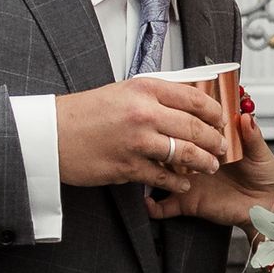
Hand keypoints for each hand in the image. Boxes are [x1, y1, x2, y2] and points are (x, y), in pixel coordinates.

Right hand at [54, 79, 228, 188]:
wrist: (52, 134)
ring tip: (210, 165)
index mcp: (144, 90)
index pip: (193, 97)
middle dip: (215, 140)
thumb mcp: (122, 91)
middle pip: (195, 127)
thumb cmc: (83, 113)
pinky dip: (178, 182)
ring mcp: (137, 141)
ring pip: (185, 153)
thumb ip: (152, 96)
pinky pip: (163, 176)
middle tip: (221, 146)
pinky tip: (184, 183)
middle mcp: (144, 113)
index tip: (221, 118)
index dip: (213, 110)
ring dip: (203, 162)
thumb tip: (182, 103)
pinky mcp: (128, 166)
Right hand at [146, 113, 273, 226]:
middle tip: (162, 139)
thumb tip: (245, 116)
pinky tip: (148, 202)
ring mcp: (189, 180)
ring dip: (154, 169)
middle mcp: (196, 160)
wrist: (265, 208)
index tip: (176, 113)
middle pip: (171, 148)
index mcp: (212, 144)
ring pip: (161, 173)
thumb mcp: (260, 152)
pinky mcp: (187, 201)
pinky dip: (153, 206)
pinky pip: (164, 206)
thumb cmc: (264, 177)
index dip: (184, 120)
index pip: (191, 128)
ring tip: (150, 165)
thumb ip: (252, 135)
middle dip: (164, 143)